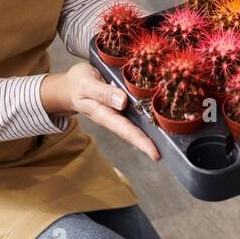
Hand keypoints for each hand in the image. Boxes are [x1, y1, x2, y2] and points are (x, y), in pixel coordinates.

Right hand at [41, 63, 158, 161]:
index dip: (141, 142)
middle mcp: (113, 116)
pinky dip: (148, 116)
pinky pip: (136, 111)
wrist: (69, 85)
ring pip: (136, 123)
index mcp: (103, 114)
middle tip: (167, 153)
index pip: (125, 130)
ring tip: (170, 139)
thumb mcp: (85, 84)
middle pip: (133, 132)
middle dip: (149, 143)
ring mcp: (117, 111)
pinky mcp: (121, 103)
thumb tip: (122, 102)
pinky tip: (161, 118)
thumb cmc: (77, 83)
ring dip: (151, 132)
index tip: (155, 154)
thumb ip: (102, 93)